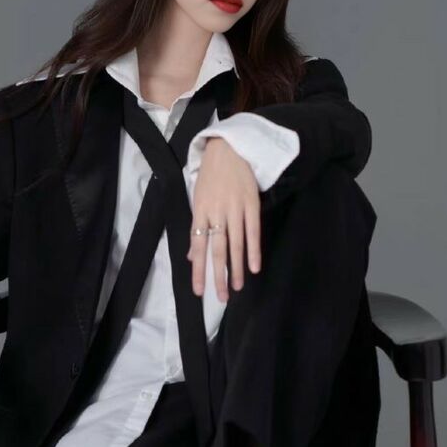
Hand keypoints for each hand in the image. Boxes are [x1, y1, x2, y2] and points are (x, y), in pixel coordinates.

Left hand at [186, 136, 260, 300]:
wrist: (230, 148)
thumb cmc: (210, 176)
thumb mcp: (197, 199)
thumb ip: (196, 228)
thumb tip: (192, 255)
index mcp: (200, 211)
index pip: (197, 246)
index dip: (198, 270)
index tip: (198, 291)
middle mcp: (216, 212)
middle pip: (217, 249)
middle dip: (219, 275)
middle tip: (222, 297)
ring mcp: (235, 209)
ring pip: (236, 244)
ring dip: (237, 268)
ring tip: (238, 287)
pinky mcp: (251, 204)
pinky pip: (253, 231)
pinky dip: (254, 250)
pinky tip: (255, 266)